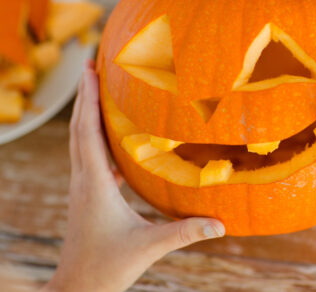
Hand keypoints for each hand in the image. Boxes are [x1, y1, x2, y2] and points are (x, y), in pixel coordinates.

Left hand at [42, 64, 224, 291]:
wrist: (76, 288)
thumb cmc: (107, 267)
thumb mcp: (149, 247)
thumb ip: (186, 233)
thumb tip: (221, 225)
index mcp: (95, 184)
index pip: (88, 132)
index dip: (89, 99)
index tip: (90, 69)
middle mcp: (83, 179)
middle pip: (78, 128)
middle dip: (83, 94)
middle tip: (89, 64)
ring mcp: (82, 186)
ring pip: (80, 140)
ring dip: (86, 112)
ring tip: (95, 89)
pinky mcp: (86, 194)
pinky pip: (89, 156)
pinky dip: (95, 136)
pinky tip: (112, 136)